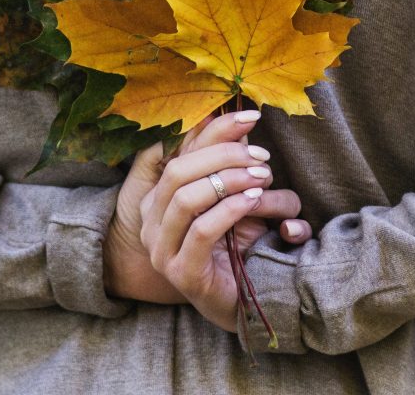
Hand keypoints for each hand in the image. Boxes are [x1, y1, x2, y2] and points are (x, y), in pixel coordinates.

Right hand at [138, 112, 305, 331]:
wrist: (245, 297)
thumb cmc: (239, 240)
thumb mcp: (234, 193)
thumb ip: (230, 162)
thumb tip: (238, 117)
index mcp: (160, 195)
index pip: (182, 151)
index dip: (216, 130)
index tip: (252, 116)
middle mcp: (152, 219)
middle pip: (179, 170)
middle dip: (224, 155)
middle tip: (261, 156)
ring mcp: (161, 248)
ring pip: (185, 198)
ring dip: (229, 180)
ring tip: (261, 177)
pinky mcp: (181, 272)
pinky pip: (201, 230)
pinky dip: (230, 208)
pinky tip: (253, 199)